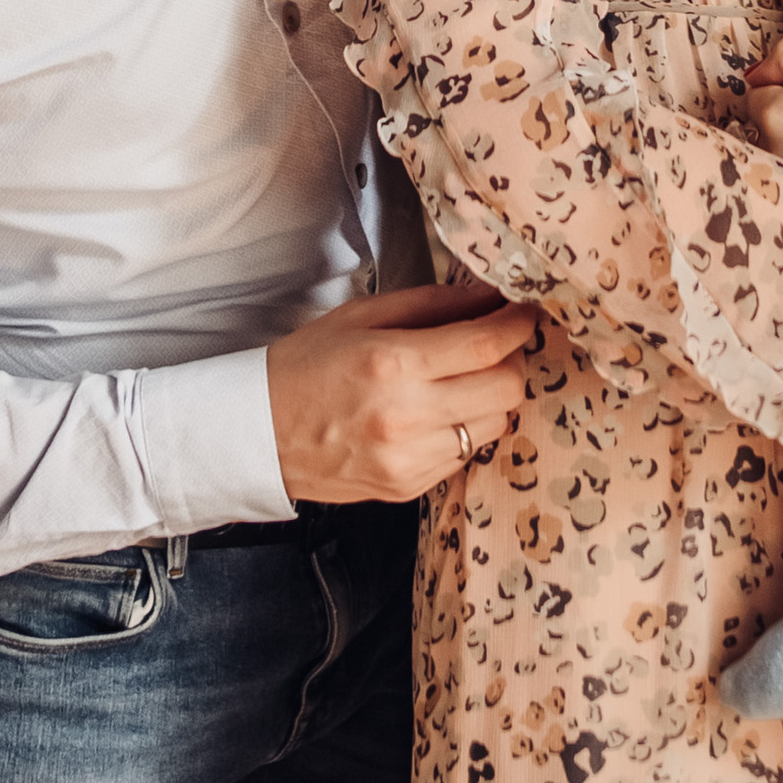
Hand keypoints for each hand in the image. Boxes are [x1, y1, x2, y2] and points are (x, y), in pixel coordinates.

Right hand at [265, 282, 533, 501]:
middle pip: (505, 389)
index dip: (517, 324)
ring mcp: (409, 459)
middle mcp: (406, 416)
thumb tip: (488, 295)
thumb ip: (431, 304)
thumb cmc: (306, 366)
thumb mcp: (361, 316)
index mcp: (392, 363)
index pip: (485, 345)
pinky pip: (466, 454)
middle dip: (512, 360)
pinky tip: (437, 412)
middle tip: (496, 344)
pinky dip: (465, 428)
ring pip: (495, 424)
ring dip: (491, 397)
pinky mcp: (409, 487)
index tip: (524, 311)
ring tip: (463, 379)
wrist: (257, 434)